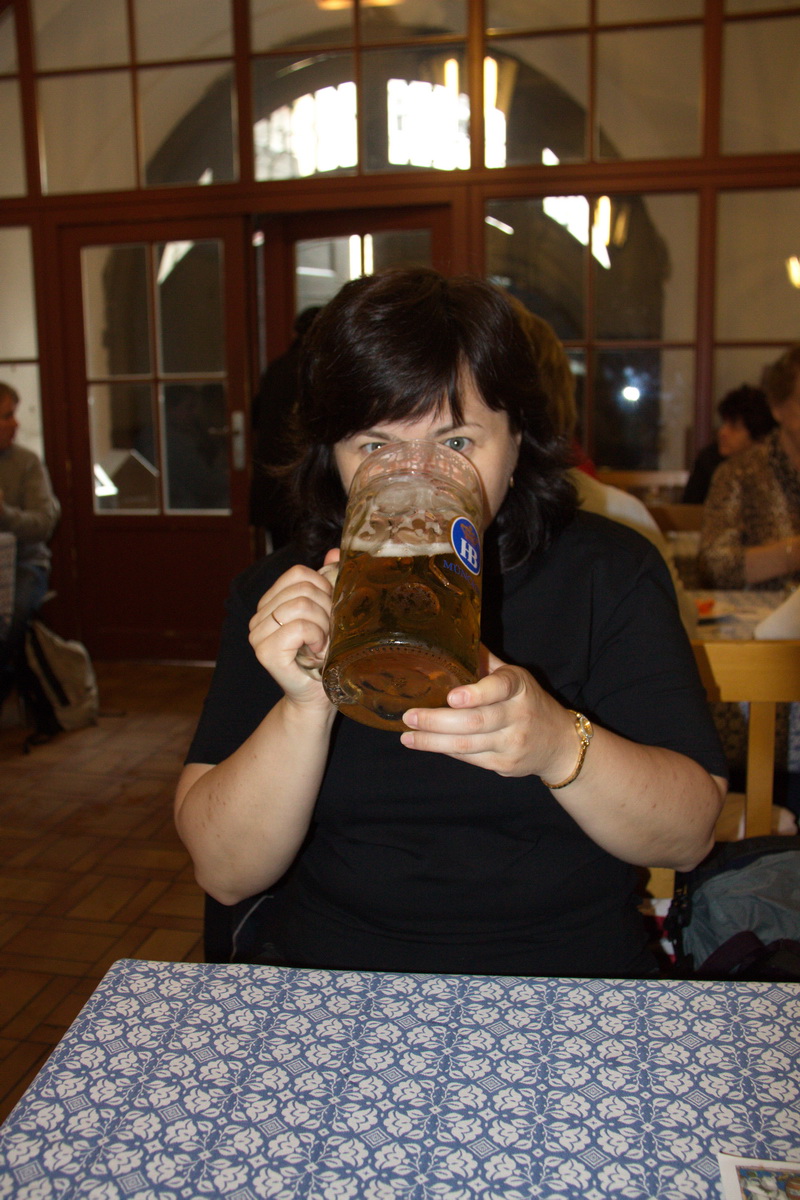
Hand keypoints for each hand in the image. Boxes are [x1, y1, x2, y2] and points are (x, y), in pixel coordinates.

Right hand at [249, 550, 339, 705]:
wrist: (318, 696)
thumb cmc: (326, 656)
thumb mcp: (330, 614)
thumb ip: (329, 582)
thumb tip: (335, 553)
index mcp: (272, 602)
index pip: (299, 573)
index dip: (323, 588)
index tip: (329, 613)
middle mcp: (259, 616)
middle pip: (303, 589)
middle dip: (327, 611)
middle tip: (328, 635)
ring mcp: (258, 634)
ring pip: (301, 606)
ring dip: (324, 627)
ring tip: (323, 645)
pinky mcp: (265, 652)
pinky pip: (298, 627)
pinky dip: (316, 638)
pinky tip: (317, 653)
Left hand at [400, 649, 572, 778]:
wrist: (559, 743)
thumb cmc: (528, 702)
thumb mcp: (514, 676)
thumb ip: (485, 662)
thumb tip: (452, 637)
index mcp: (519, 686)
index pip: (500, 687)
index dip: (476, 693)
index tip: (451, 697)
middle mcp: (518, 715)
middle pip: (475, 721)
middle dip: (437, 721)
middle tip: (410, 716)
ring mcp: (513, 742)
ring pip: (468, 744)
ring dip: (433, 741)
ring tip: (408, 736)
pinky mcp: (505, 764)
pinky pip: (470, 758)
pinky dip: (446, 750)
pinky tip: (428, 744)